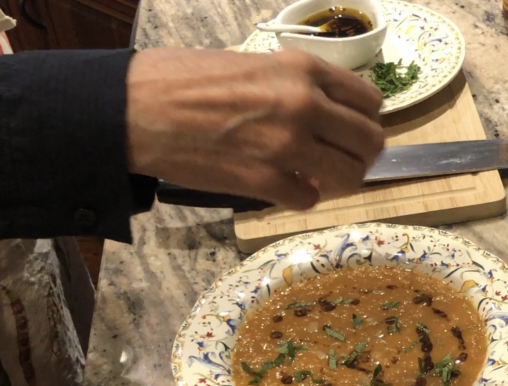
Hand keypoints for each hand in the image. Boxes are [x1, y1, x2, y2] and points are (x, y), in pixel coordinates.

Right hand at [125, 48, 384, 209]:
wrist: (136, 108)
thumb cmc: (186, 79)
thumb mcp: (256, 63)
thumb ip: (299, 85)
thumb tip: (330, 112)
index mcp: (303, 70)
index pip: (370, 101)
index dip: (365, 119)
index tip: (352, 129)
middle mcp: (305, 105)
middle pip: (371, 142)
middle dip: (362, 154)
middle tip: (343, 158)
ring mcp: (288, 145)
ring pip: (351, 176)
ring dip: (339, 180)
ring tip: (318, 176)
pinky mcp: (265, 181)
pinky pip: (309, 199)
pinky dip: (301, 197)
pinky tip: (285, 186)